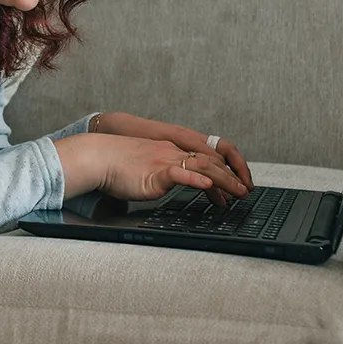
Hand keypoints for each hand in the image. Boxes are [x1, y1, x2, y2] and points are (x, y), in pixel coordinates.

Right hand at [94, 111, 252, 203]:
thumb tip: (166, 186)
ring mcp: (164, 161)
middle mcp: (171, 153)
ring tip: (238, 192)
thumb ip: (158, 175)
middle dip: (232, 176)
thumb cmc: (114, 166)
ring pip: (203, 166)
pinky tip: (208, 185)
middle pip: (209, 161)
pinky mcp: (155, 172)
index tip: (234, 185)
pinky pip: (180, 173)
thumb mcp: (143, 168)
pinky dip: (197, 179)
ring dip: (224, 180)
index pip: (203, 158)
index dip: (222, 171)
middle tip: (245, 191)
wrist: (96, 157)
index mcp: (169, 151)